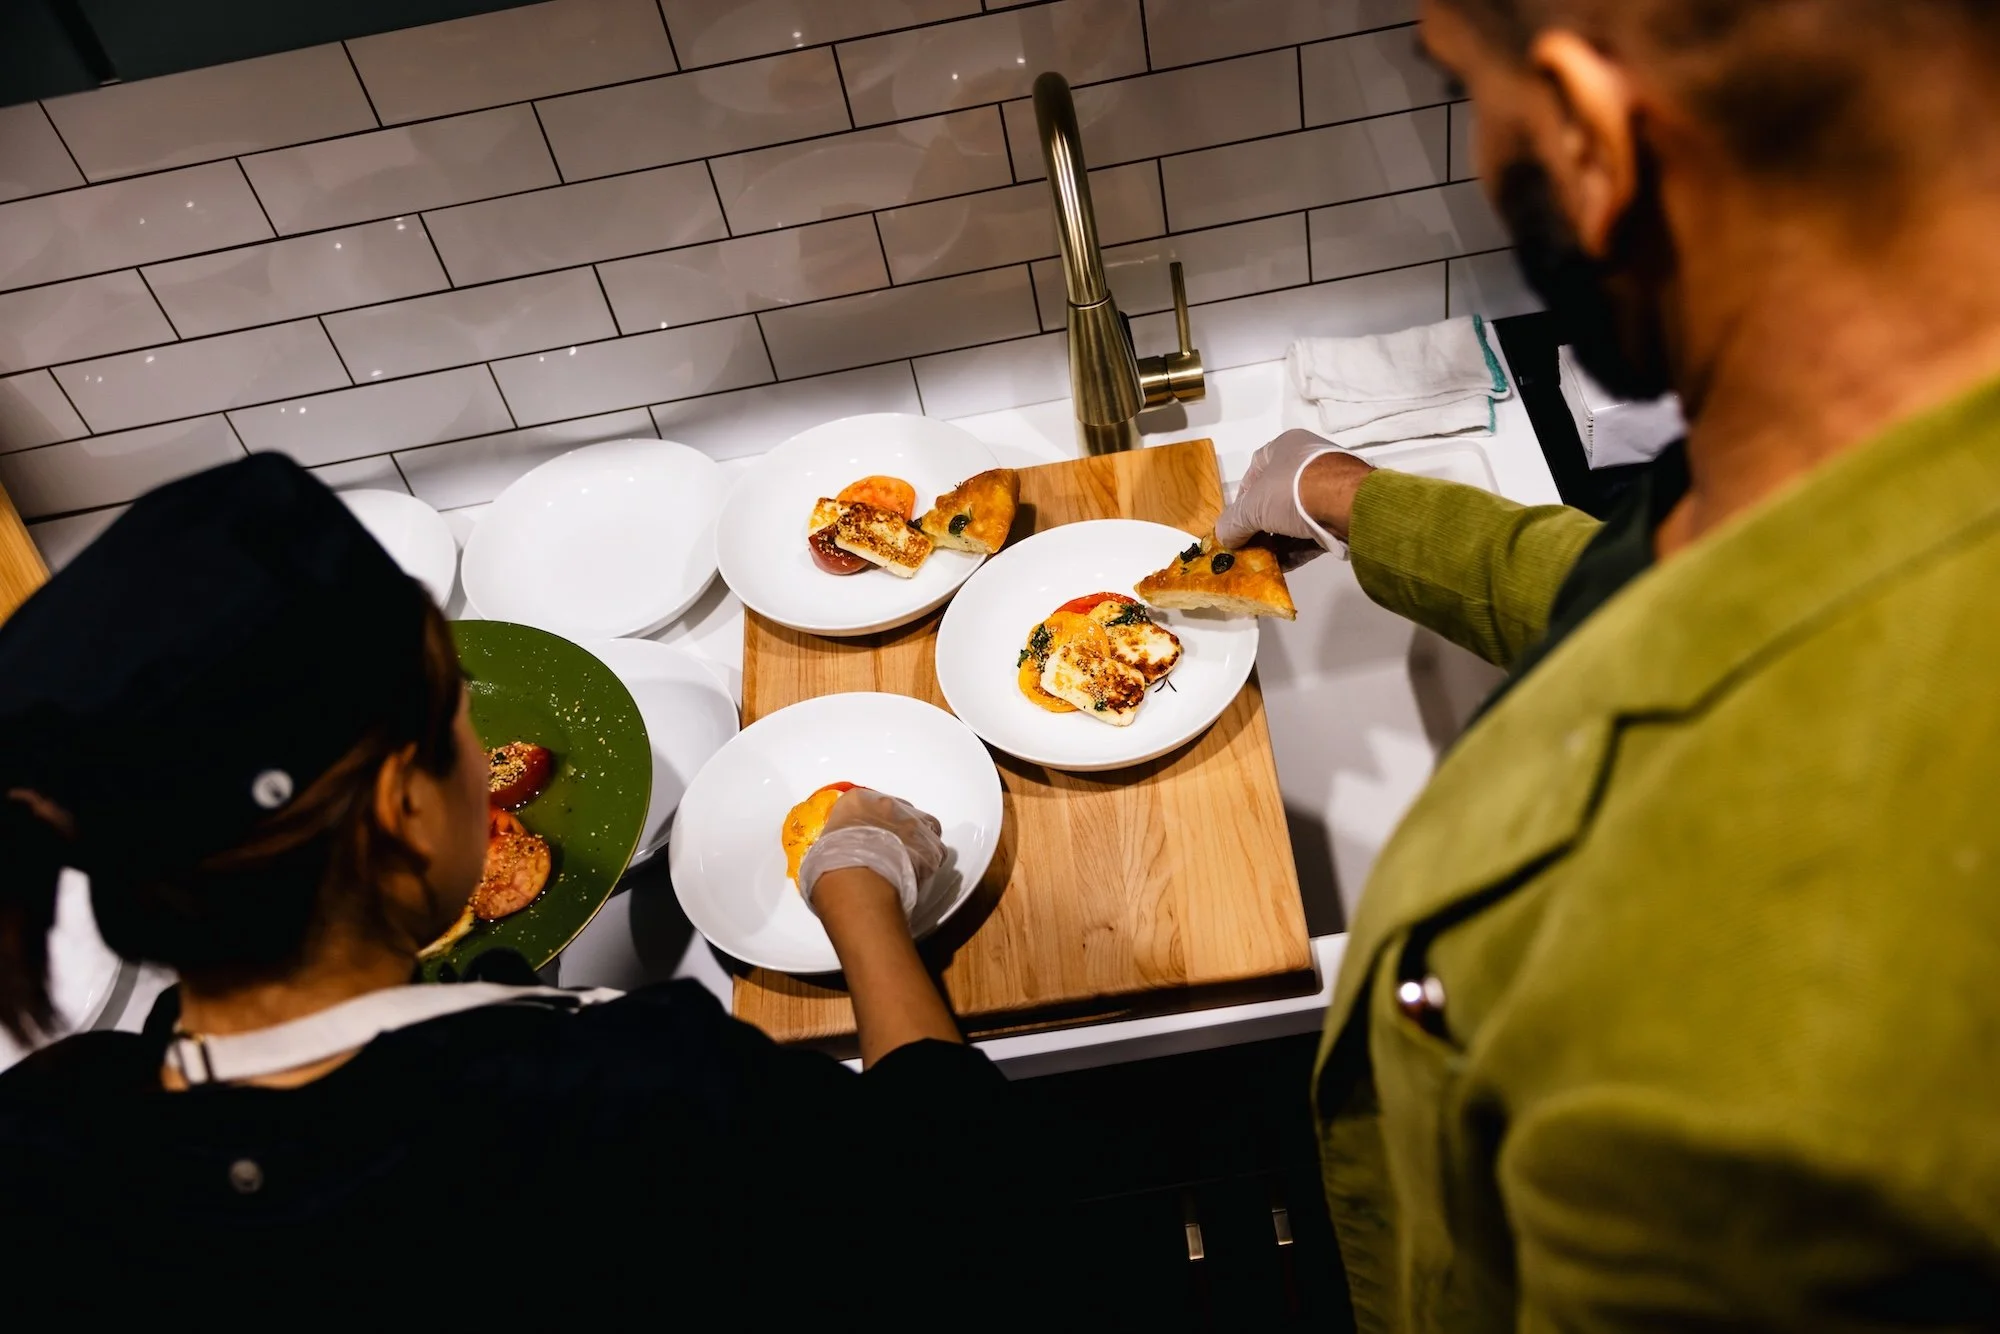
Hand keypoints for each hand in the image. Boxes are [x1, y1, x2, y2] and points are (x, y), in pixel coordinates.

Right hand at [796, 788, 945, 921]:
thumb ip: (836, 840)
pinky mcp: (930, 845)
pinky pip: (936, 851)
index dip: (872, 822)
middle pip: (900, 811)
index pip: (869, 803)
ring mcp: (912, 823)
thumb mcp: (822, 846)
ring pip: (925, 826)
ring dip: (918, 841)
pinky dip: (930, 861)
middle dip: (898, 828)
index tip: (869, 836)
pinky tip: (918, 874)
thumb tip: (838, 853)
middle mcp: (888, 804)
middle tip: (889, 851)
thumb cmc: (829, 866)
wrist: (855, 880)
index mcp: (857, 800)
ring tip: (908, 862)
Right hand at [1216, 430, 1374, 556]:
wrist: (1347, 504)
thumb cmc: (1292, 491)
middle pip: (1275, 497)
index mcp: (1285, 447)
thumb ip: (1233, 523)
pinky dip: (1297, 548)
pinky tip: (1283, 566)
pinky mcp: (1342, 512)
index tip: (1235, 521)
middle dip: (1260, 524)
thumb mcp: (1252, 508)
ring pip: (1294, 517)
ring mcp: (1329, 487)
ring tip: (1263, 562)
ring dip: (1278, 540)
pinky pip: (1313, 531)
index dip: (1242, 497)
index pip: (1255, 470)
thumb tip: (1223, 537)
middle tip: (1249, 546)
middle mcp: (1308, 462)